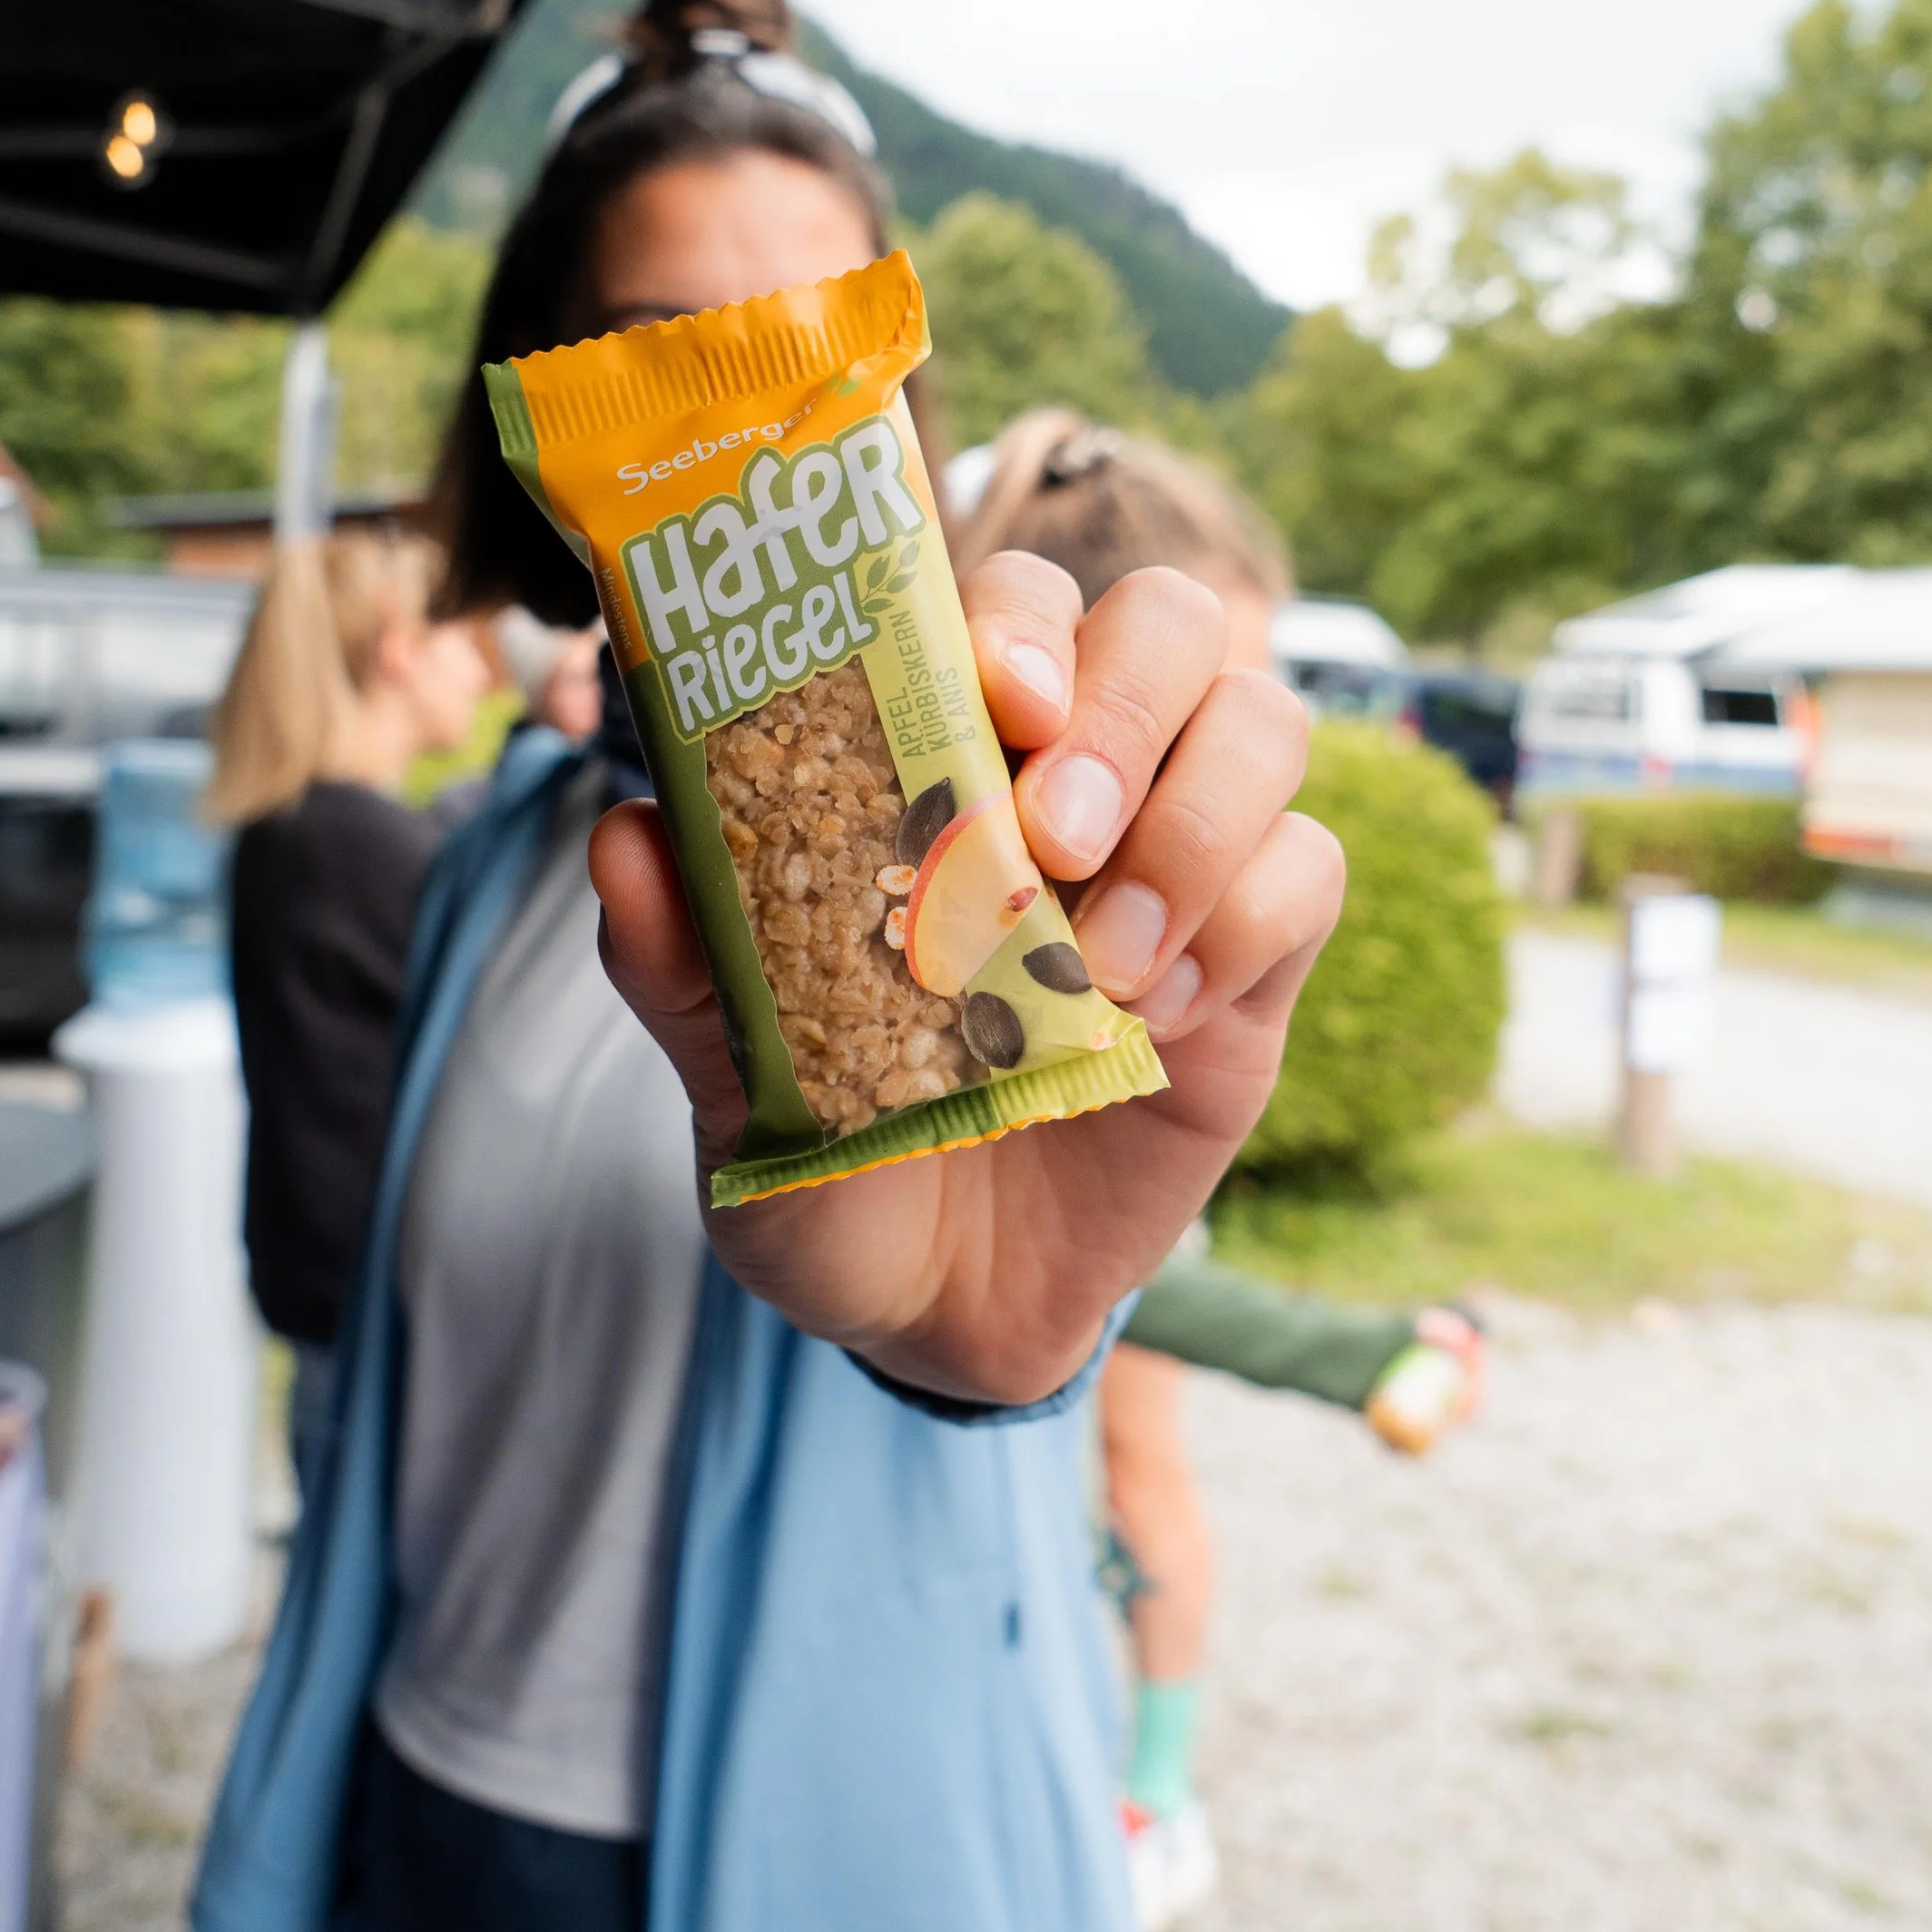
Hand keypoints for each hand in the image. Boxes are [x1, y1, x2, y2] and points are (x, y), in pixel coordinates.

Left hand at [592, 556, 1343, 1405]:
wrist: (937, 1326)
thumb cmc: (832, 1166)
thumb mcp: (739, 1088)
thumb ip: (686, 967)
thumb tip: (623, 838)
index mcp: (945, 763)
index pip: (1010, 604)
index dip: (1019, 615)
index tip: (995, 698)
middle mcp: (1073, 781)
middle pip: (1169, 622)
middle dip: (1123, 700)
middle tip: (1051, 832)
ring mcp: (1175, 862)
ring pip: (1262, 723)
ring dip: (1191, 820)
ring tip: (1100, 957)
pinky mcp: (1255, 964)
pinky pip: (1307, 872)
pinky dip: (1239, 926)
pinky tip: (1148, 1022)